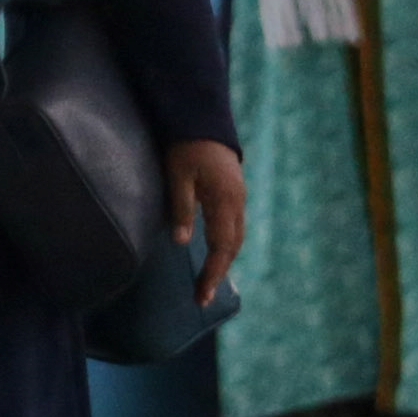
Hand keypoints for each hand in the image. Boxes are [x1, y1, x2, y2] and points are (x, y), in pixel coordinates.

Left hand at [165, 140, 246, 305]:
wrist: (204, 118)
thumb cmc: (186, 146)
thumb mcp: (178, 175)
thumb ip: (181, 208)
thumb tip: (183, 244)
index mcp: (224, 201)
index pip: (221, 247)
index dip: (212, 274)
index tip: (203, 297)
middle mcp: (237, 203)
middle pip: (232, 247)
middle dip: (219, 273)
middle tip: (203, 297)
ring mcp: (239, 197)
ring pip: (236, 237)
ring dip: (224, 261)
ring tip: (209, 282)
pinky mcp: (235, 192)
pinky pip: (234, 226)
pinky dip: (226, 245)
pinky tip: (215, 252)